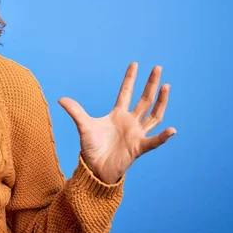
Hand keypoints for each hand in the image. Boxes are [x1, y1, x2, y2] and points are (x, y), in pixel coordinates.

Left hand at [58, 62, 175, 183]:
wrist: (95, 168)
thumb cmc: (92, 148)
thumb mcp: (83, 126)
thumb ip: (75, 112)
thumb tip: (61, 99)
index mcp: (118, 114)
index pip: (126, 92)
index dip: (130, 79)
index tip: (134, 64)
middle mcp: (130, 121)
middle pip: (144, 99)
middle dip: (151, 84)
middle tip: (158, 67)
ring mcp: (136, 134)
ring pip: (153, 115)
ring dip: (161, 102)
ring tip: (166, 87)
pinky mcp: (138, 148)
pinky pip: (153, 141)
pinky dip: (162, 137)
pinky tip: (172, 130)